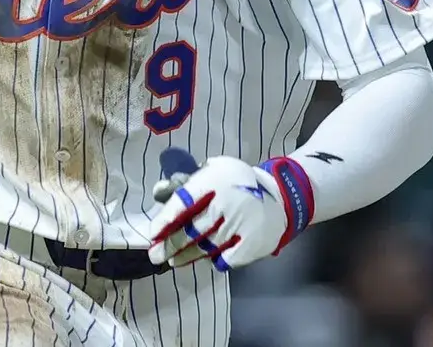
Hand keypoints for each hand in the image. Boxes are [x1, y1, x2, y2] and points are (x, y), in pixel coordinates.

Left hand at [147, 154, 313, 271]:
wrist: (279, 197)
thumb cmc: (237, 182)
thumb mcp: (214, 170)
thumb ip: (186, 182)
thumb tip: (158, 193)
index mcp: (214, 181)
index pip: (183, 203)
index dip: (165, 220)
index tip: (153, 234)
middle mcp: (226, 203)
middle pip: (191, 230)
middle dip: (170, 245)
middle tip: (156, 255)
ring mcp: (240, 226)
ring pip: (205, 247)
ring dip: (186, 256)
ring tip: (172, 262)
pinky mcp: (252, 244)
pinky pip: (225, 259)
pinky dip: (213, 261)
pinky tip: (204, 261)